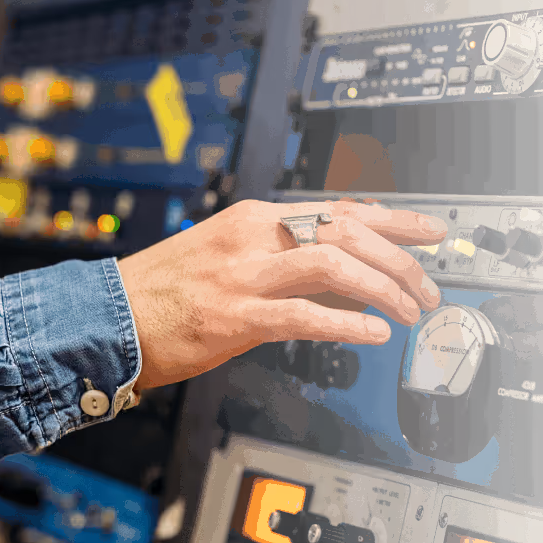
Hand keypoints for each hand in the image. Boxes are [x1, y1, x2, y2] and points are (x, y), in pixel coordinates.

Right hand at [117, 199, 446, 390]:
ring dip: (383, 287)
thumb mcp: (234, 261)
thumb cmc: (170, 291)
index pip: (341, 209)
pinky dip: (347, 322)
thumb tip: (350, 280)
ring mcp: (246, 275)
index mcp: (257, 218)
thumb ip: (291, 267)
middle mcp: (256, 237)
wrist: (112, 318)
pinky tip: (374, 333)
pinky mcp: (237, 316)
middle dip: (400, 257)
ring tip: (409, 311)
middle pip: (348, 231)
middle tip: (428, 285)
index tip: (430, 231)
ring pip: (334, 264)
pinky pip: (305, 315)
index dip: (395, 219)